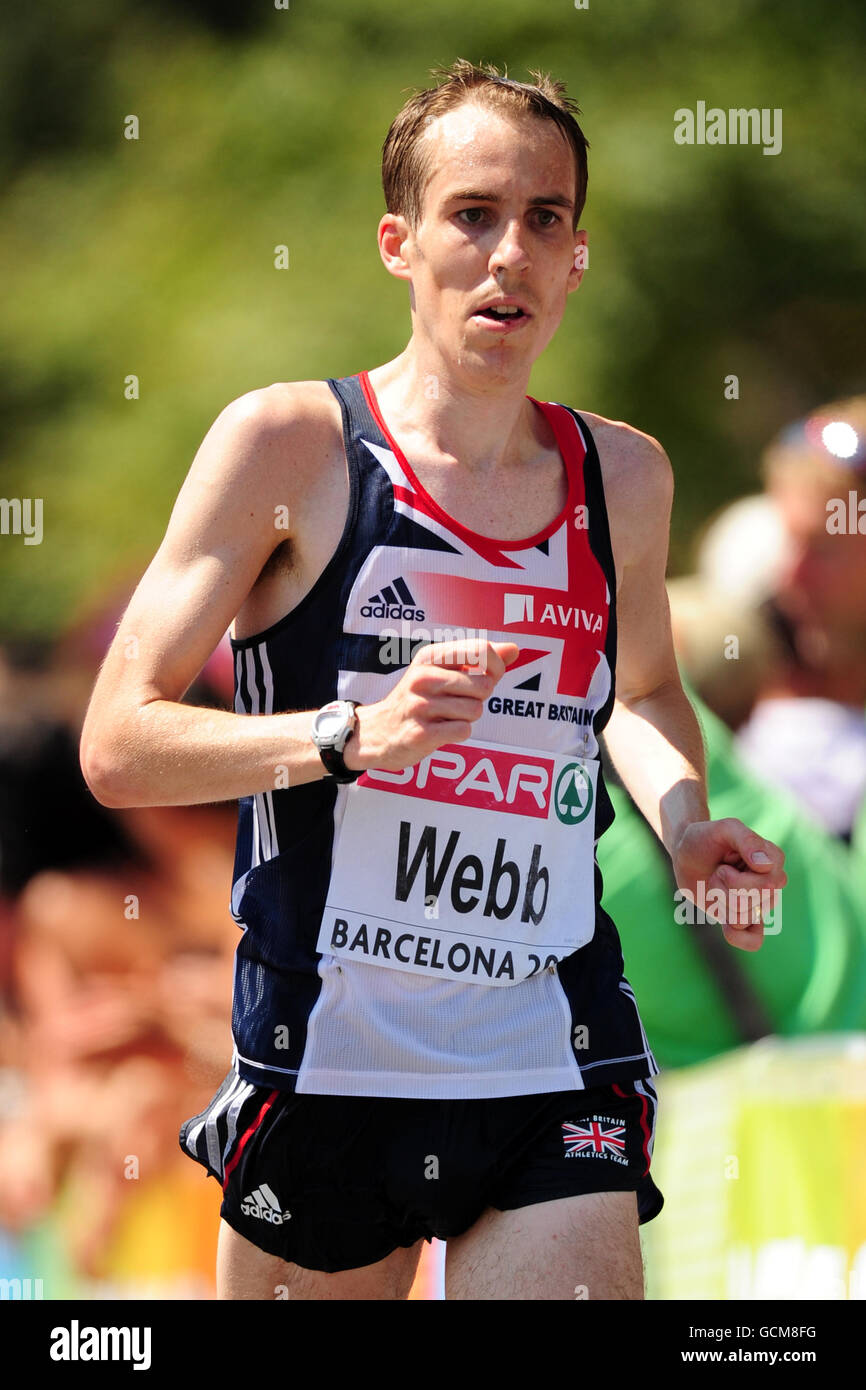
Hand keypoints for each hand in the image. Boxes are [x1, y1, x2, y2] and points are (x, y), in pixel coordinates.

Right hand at [343, 639, 518, 772]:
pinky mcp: (420, 733)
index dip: (496, 667)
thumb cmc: (418, 700)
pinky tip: (441, 731)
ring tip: (446, 716)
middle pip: (483, 685)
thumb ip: (479, 660)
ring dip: (467, 718)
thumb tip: (514, 649)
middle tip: (459, 702)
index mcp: (430, 656)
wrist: (377, 732)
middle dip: (479, 698)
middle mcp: (423, 677)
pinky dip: (459, 733)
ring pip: (475, 710)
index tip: (489, 677)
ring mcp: (420, 705)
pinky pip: (463, 730)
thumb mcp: (442, 671)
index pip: (481, 650)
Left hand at [671, 817, 786, 951]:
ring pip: (745, 917)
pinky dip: (738, 937)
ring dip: (721, 902)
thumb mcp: (724, 829)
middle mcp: (772, 882)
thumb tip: (765, 865)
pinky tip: (725, 924)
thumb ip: (747, 840)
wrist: (686, 854)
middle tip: (718, 872)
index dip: (735, 877)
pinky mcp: (746, 918)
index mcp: (773, 859)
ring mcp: (760, 902)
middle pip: (754, 901)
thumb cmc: (705, 838)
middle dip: (726, 887)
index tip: (724, 860)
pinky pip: (754, 941)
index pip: (767, 883)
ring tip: (718, 885)